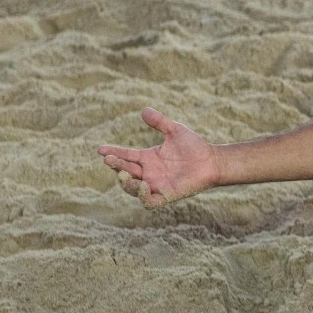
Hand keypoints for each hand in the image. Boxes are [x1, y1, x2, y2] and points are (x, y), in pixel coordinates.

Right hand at [97, 108, 218, 207]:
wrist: (212, 160)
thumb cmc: (194, 146)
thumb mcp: (175, 131)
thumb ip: (160, 122)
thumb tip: (144, 110)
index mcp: (147, 158)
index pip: (125, 156)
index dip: (113, 153)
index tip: (100, 149)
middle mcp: (148, 173)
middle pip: (125, 171)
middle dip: (116, 166)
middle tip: (109, 159)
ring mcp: (156, 185)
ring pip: (132, 188)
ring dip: (125, 182)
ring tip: (123, 173)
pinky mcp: (166, 195)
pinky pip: (150, 202)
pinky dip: (143, 196)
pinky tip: (142, 185)